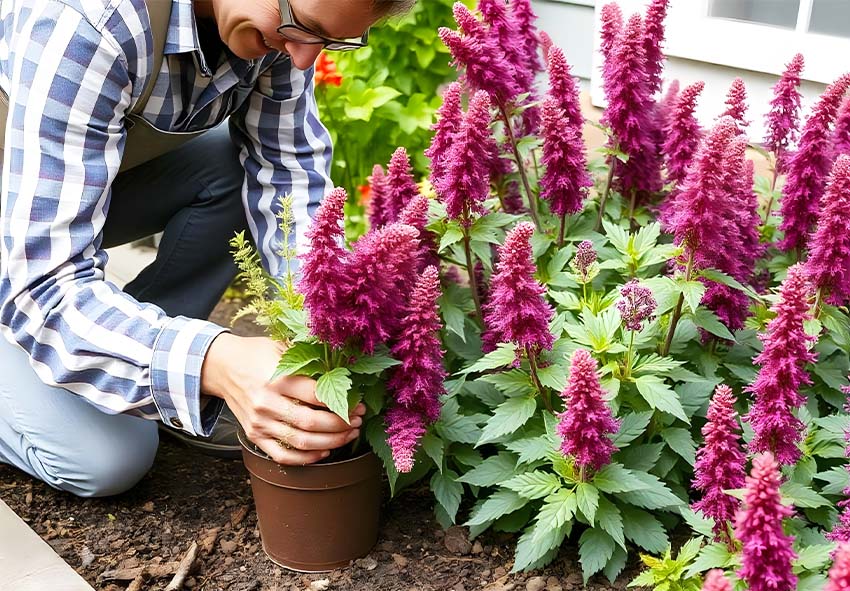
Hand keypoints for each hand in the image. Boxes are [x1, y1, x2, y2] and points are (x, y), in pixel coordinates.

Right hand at [201, 333, 364, 464]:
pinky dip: (307, 458)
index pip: (318, 396)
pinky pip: (283, 456)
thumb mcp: (282, 347)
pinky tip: (325, 451)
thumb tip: (345, 372)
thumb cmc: (256, 353)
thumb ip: (309, 360)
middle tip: (358, 421)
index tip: (359, 404)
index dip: (344, 403)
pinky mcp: (254, 436)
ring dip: (332, 442)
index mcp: (277, 378)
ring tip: (349, 435)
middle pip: (312, 423)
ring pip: (301, 442)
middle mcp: (266, 403)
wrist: (222, 366)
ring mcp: (259, 423)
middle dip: (342, 425)